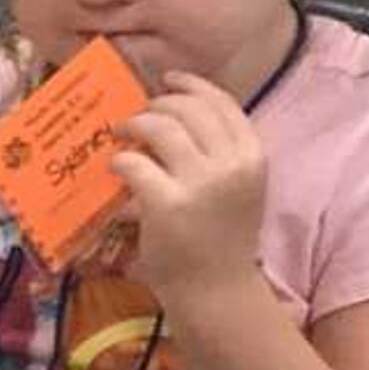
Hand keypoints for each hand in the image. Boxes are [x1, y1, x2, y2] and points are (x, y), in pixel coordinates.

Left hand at [107, 74, 271, 304]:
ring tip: (120, 134)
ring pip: (161, 127)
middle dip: (158, 104)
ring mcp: (201, 183)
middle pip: (189, 109)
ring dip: (135, 124)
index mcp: (252, 156)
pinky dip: (120, 160)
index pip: (223, 104)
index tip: (168, 80)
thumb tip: (171, 117)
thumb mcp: (234, 188)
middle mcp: (232, 164)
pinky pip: (134, 163)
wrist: (216, 290)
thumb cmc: (220, 240)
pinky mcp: (168, 203)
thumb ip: (216, 154)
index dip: (192, 86)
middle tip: (136, 115)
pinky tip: (116, 167)